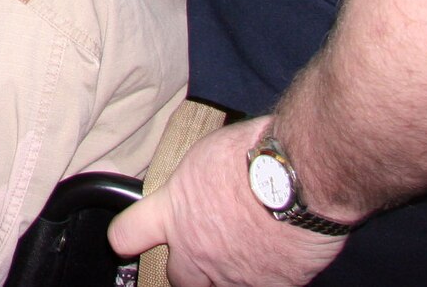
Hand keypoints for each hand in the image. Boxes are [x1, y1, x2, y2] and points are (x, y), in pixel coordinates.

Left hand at [109, 117, 347, 286]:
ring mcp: (233, 274)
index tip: (130, 238)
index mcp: (173, 212)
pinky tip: (274, 258)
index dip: (128, 237)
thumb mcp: (204, 155)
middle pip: (177, 276)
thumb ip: (193, 181)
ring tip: (242, 251)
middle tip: (202, 249)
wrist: (299, 177)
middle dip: (185, 267)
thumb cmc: (253, 153)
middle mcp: (196, 249)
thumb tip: (198, 182)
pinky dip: (265, 277)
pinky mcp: (272, 285)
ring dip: (225, 274)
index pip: (128, 233)